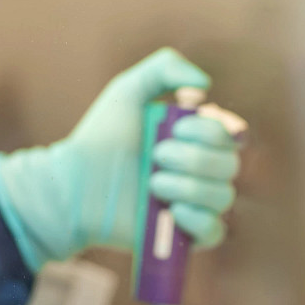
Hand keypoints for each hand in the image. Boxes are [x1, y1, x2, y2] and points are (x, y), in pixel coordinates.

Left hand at [0, 49, 239, 270]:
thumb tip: (205, 84)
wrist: (74, 184)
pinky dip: (199, 220)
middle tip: (154, 157)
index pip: (228, 136)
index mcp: (193, 141)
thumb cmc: (100, 138)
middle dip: (193, 159)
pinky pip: (215, 233)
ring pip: (223, 197)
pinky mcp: (181, 237)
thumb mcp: (128, 90)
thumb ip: (165, 67)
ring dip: (187, 187)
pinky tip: (173, 212)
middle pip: (230, 166)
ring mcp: (191, 205)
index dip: (207, 132)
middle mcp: (198, 173)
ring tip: (152, 185)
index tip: (174, 128)